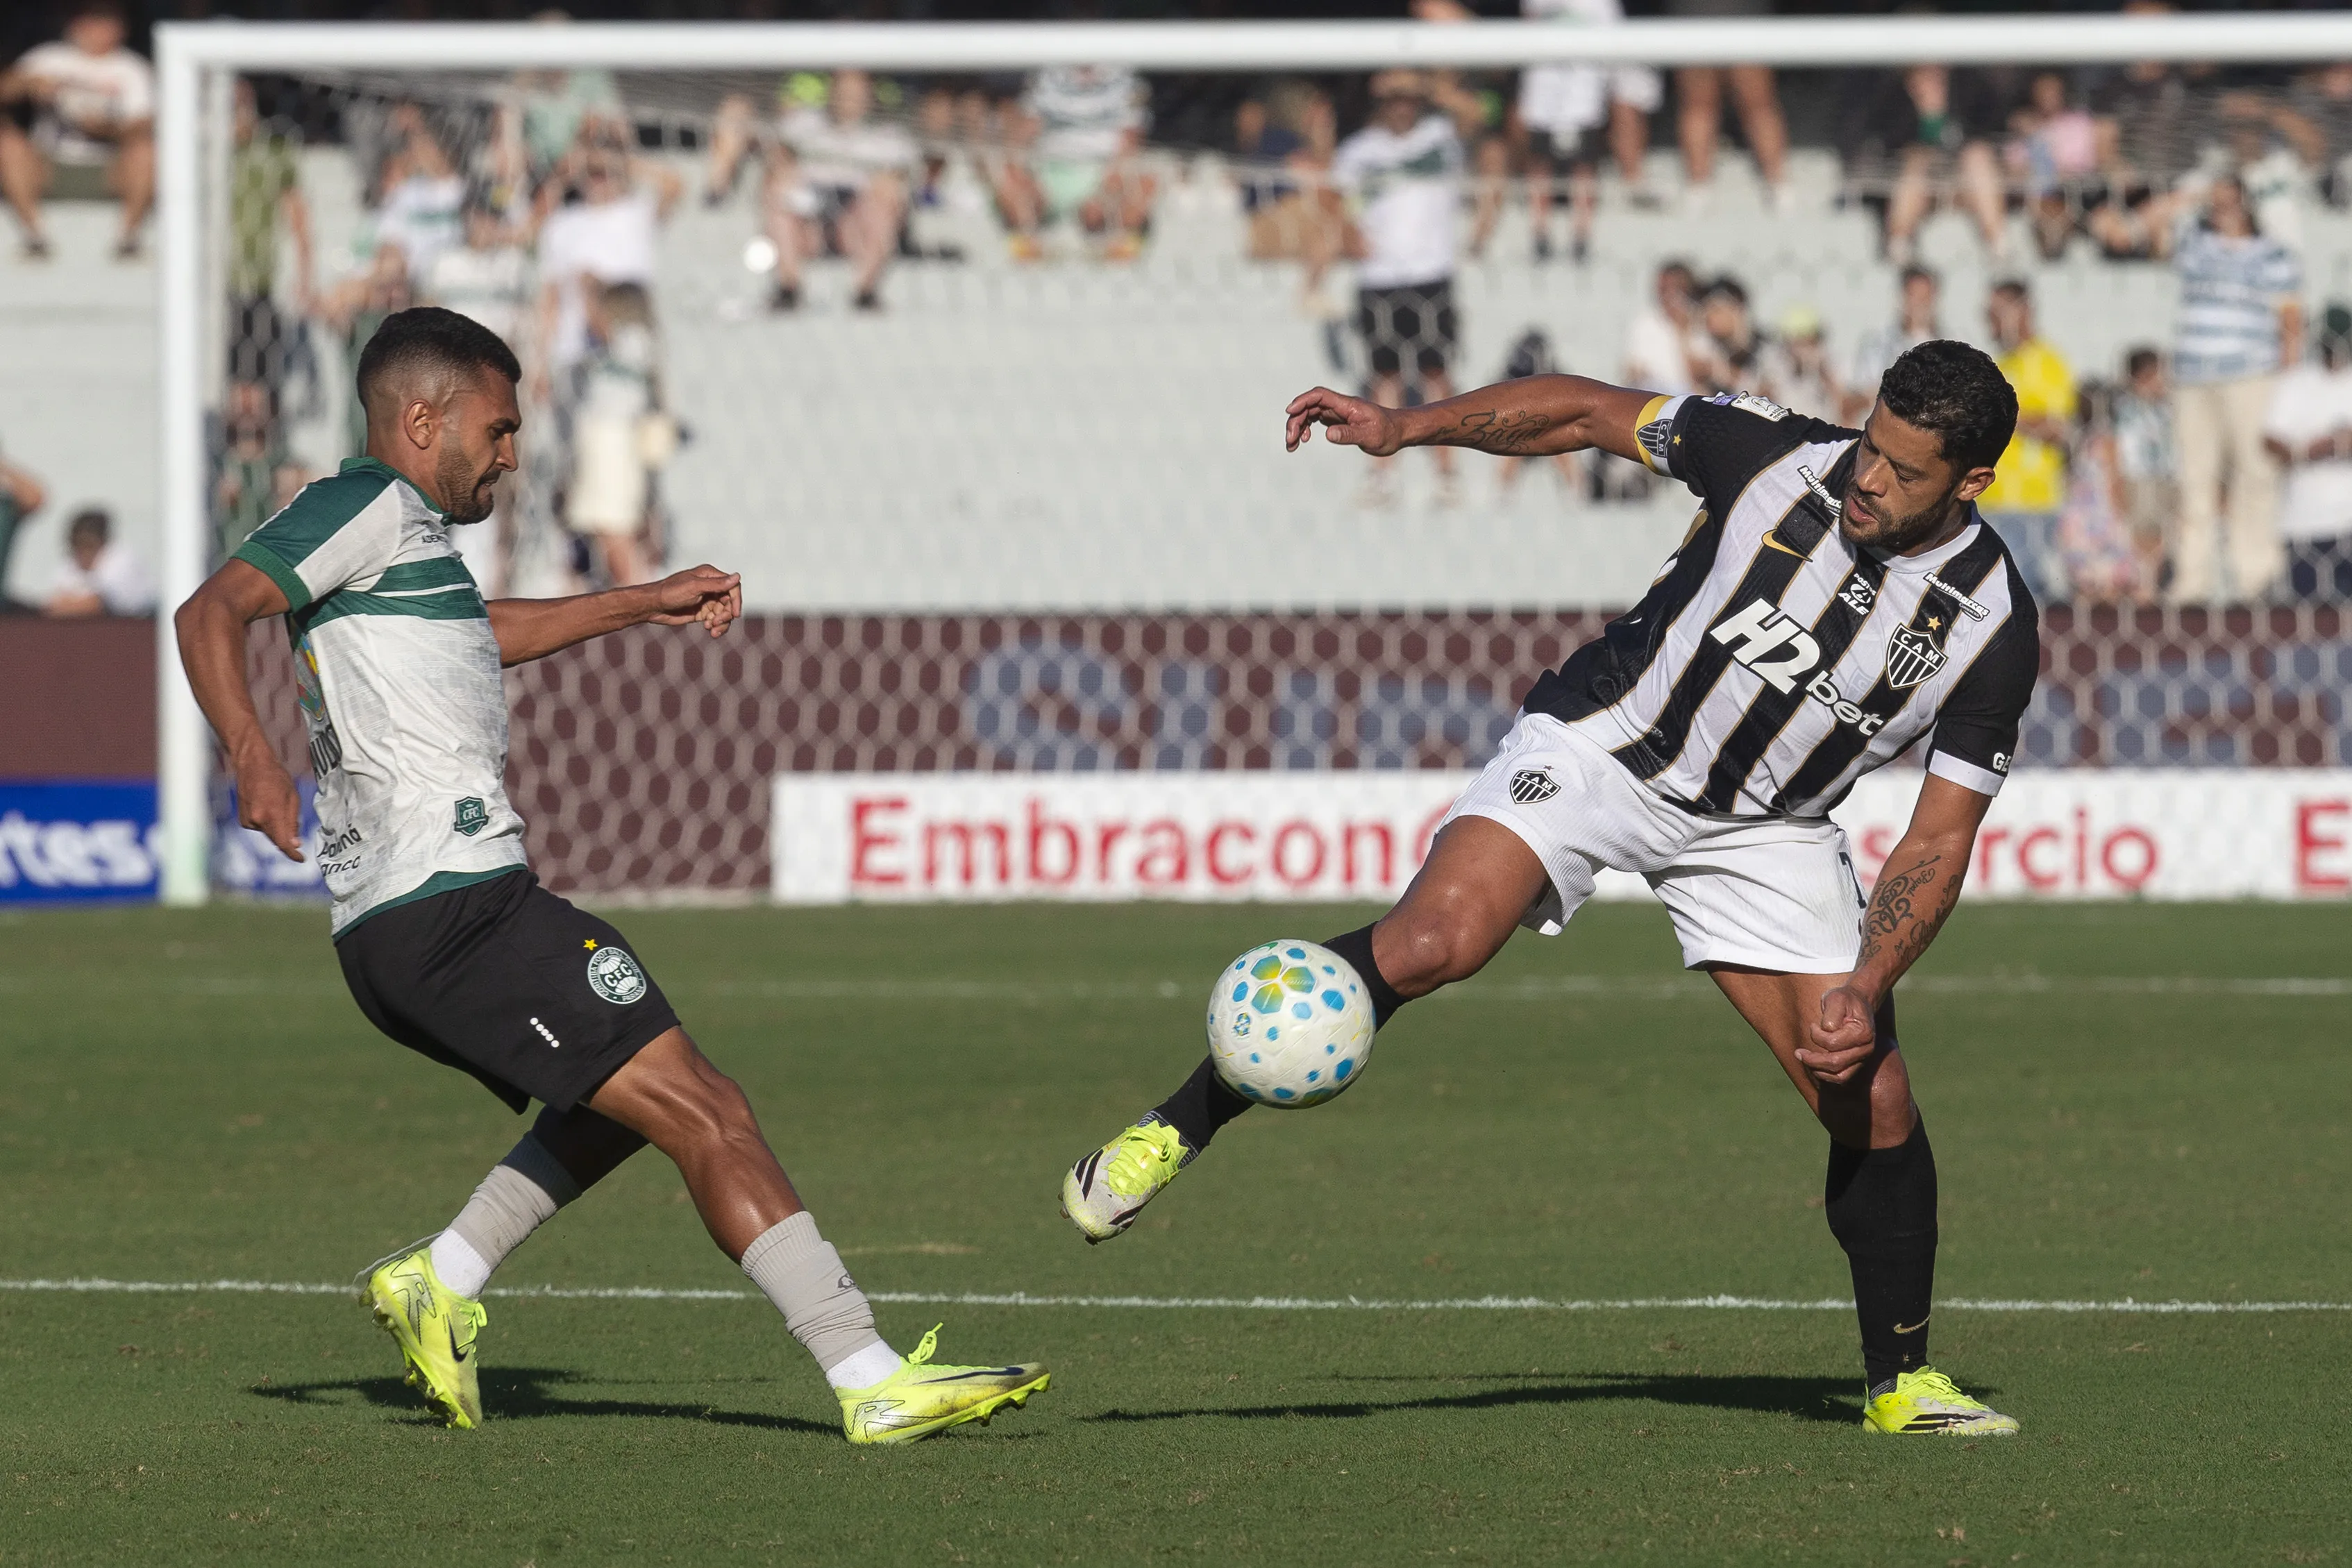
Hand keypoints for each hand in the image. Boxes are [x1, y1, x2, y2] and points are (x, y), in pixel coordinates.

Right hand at [235, 750, 304, 862]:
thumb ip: (293, 822)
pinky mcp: (242, 820)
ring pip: (268, 833)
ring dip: (276, 827)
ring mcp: (247, 821)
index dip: (292, 853)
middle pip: (275, 839)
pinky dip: (266, 823)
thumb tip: (295, 843)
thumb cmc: (276, 777)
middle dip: (286, 839)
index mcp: (272, 814)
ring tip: (277, 806)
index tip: (301, 859)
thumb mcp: (292, 798)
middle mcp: (257, 820)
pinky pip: (260, 828)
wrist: (251, 765)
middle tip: (295, 832)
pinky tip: (266, 807)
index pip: (282, 842)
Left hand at [643, 564, 741, 637]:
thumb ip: (716, 584)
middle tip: (715, 622)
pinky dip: (716, 627)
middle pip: (730, 602)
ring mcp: (707, 600)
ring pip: (724, 613)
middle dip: (726, 614)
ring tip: (711, 629)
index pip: (732, 587)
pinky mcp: (702, 612)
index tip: (734, 614)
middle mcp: (710, 587)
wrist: (653, 606)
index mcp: (710, 576)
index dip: (736, 600)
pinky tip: (709, 630)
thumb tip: (737, 576)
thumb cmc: (671, 592)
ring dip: (721, 623)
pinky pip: (716, 620)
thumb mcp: (694, 587)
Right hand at [1285, 386, 1403, 455]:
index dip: (1302, 401)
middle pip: (1310, 405)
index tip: (1290, 412)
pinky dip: (1306, 428)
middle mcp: (1340, 406)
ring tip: (1291, 445)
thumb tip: (1328, 434)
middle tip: (1290, 441)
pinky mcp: (1338, 420)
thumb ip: (1349, 435)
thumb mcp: (1370, 437)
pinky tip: (1303, 440)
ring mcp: (1338, 412)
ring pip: (1310, 413)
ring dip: (1298, 426)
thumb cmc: (1388, 433)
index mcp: (1347, 405)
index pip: (1320, 396)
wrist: (1399, 432)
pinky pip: (1316, 419)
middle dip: (1296, 420)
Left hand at [1797, 983, 1879, 1085]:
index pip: (1833, 1043)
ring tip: (1803, 1059)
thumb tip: (1826, 1032)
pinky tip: (1813, 1066)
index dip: (1816, 1036)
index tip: (1812, 1025)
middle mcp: (1866, 1049)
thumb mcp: (1835, 999)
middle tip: (1798, 1052)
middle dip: (1812, 1060)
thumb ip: (1830, 1015)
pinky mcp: (1857, 1064)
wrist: (1859, 1002)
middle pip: (1836, 1063)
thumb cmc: (1845, 1000)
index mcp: (1863, 1032)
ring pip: (1839, 1076)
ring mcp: (1863, 1058)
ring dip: (1818, 1071)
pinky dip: (1825, 1075)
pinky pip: (1841, 1078)